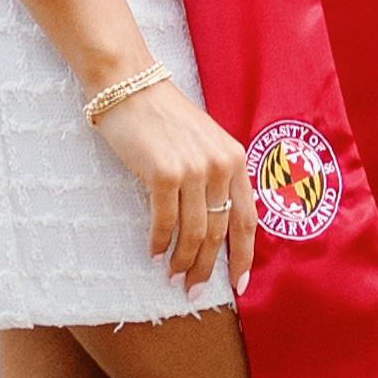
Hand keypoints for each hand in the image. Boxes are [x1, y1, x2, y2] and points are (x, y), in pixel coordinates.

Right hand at [112, 79, 255, 295]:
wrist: (130, 86)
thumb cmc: (165, 118)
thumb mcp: (205, 143)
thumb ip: (217, 177)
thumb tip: (217, 229)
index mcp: (235, 158)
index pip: (248, 219)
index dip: (244, 256)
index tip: (238, 284)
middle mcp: (220, 165)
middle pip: (220, 232)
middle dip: (207, 268)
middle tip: (193, 291)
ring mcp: (193, 169)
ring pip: (194, 233)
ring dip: (182, 262)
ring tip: (173, 278)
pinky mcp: (163, 173)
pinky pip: (164, 222)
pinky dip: (159, 244)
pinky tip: (154, 254)